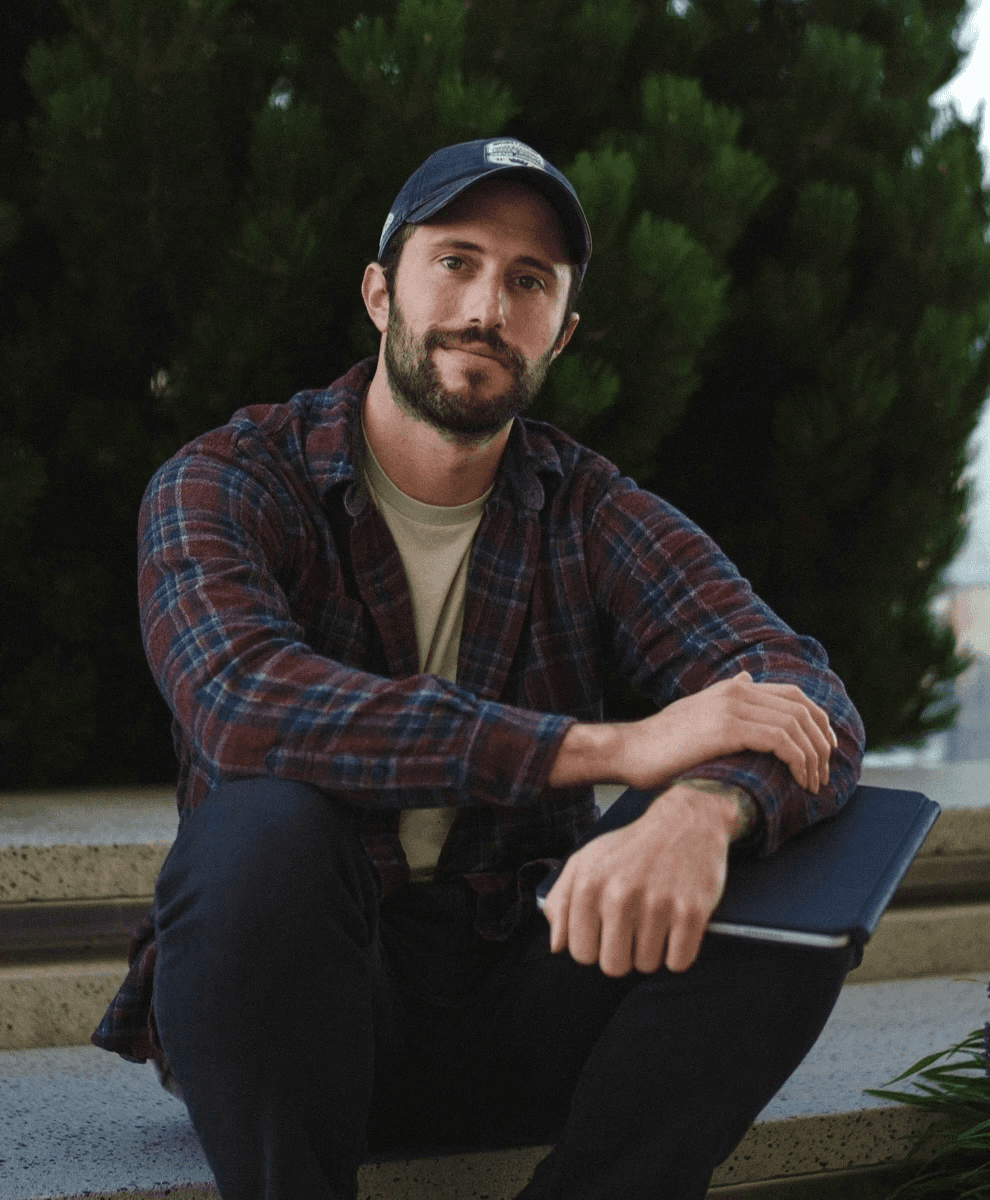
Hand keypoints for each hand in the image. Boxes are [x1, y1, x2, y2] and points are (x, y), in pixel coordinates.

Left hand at [542, 783, 734, 975]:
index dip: (594, 947)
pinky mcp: (691, 912)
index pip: (581, 952)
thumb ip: (560, 901)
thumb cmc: (630, 848)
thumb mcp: (585, 862)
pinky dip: (678, 953)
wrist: (685, 823)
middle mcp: (620, 894)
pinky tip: (675, 927)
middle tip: (632, 929)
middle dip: (623, 954)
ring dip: (652, 952)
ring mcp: (657, 904)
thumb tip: (556, 945)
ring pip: (647, 966)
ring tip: (655, 922)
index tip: (605, 931)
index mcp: (589, 884)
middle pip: (614, 966)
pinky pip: (679, 962)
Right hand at [615, 672, 834, 793]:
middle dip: (821, 742)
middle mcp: (737, 691)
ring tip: (812, 783)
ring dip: (813, 757)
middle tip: (824, 773)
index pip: (794, 695)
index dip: (819, 721)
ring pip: (795, 726)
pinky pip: (780, 740)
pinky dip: (798, 761)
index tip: (827, 750)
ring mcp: (732, 707)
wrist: (630, 750)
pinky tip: (798, 779)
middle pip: (802, 709)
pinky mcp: (728, 729)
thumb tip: (746, 678)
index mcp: (733, 688)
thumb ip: (725, 698)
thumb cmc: (662, 742)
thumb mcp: (698, 712)